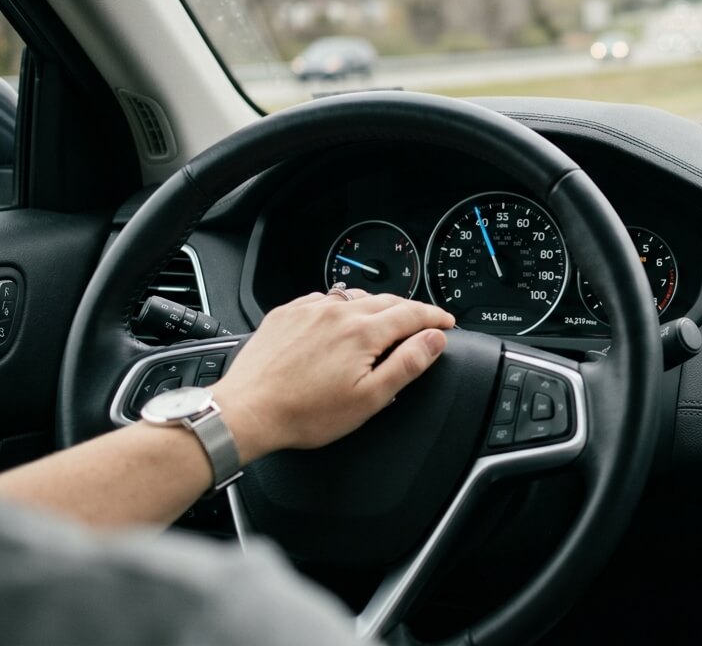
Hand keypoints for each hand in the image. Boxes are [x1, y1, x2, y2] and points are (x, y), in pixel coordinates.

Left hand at [210, 291, 455, 461]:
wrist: (247, 412)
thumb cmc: (304, 413)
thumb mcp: (369, 398)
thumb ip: (407, 364)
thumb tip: (434, 339)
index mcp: (362, 332)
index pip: (412, 313)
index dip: (435, 317)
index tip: (446, 322)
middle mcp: (337, 312)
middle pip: (387, 300)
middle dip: (410, 311)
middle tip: (422, 324)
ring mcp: (309, 309)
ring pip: (355, 297)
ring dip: (376, 306)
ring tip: (383, 323)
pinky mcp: (287, 313)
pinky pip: (324, 299)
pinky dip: (342, 306)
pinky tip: (341, 322)